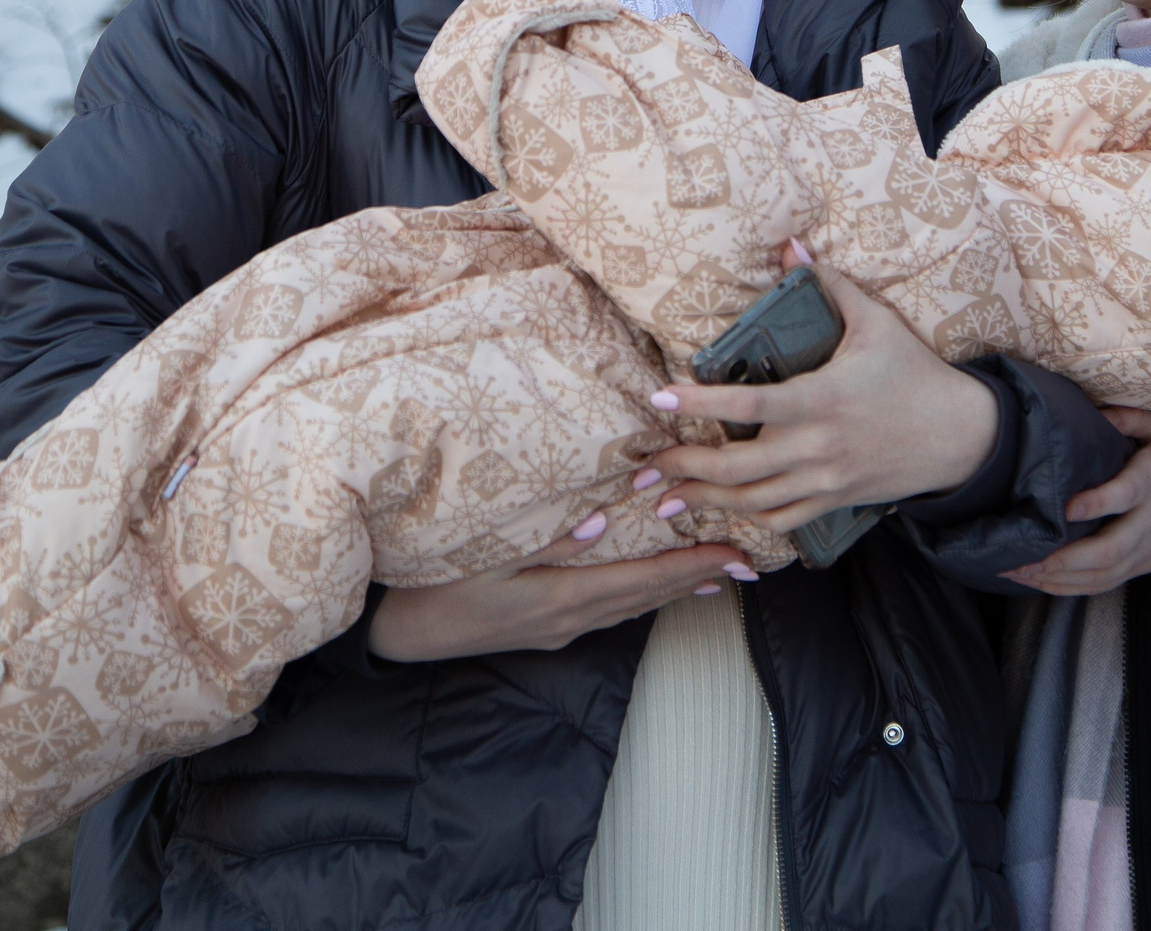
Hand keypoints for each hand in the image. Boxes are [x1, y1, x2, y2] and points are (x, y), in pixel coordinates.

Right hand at [368, 508, 752, 660]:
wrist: (403, 631)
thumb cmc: (439, 581)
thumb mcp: (488, 553)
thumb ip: (547, 538)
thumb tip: (602, 520)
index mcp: (562, 597)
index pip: (644, 579)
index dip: (692, 565)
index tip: (735, 555)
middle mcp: (571, 619)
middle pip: (648, 597)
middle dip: (698, 576)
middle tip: (747, 562)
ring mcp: (560, 629)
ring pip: (633, 607)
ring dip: (675, 589)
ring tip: (715, 574)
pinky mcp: (549, 630)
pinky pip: (611, 612)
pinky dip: (642, 597)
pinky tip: (655, 589)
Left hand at [645, 244, 1000, 534]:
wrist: (962, 436)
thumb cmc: (915, 375)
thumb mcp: (877, 323)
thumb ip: (832, 286)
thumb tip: (792, 246)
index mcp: (823, 398)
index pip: (749, 403)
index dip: (700, 403)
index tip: (662, 397)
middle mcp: (819, 446)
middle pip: (737, 467)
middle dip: (685, 466)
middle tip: (647, 465)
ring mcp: (826, 480)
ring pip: (752, 501)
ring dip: (704, 500)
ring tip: (666, 499)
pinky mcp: (835, 501)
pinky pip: (782, 520)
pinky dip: (747, 520)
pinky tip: (721, 514)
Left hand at [1003, 407, 1150, 595]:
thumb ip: (1126, 419)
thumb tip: (1092, 417)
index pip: (1128, 494)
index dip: (1098, 504)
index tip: (1064, 510)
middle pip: (1112, 549)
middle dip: (1066, 558)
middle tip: (1024, 559)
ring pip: (1107, 573)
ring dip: (1061, 578)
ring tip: (1021, 573)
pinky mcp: (1146, 564)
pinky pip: (1108, 583)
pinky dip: (1072, 587)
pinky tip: (1042, 582)